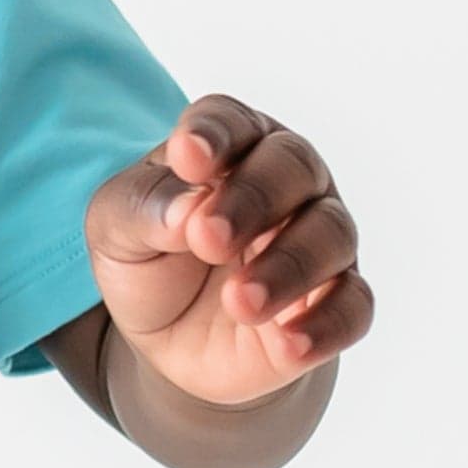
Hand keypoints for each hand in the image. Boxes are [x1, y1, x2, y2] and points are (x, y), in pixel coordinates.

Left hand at [83, 98, 370, 410]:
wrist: (170, 343)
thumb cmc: (149, 261)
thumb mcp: (115, 229)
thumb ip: (143, 206)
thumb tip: (188, 207)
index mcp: (230, 146)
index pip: (231, 123)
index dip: (214, 135)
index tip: (188, 156)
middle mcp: (288, 183)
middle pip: (293, 167)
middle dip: (253, 200)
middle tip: (208, 238)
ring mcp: (318, 241)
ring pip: (330, 235)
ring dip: (287, 267)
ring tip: (238, 301)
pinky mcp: (335, 303)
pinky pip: (352, 307)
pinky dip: (325, 325)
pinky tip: (288, 343)